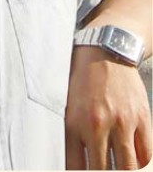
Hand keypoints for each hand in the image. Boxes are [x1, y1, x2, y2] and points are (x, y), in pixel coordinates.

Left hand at [65, 46, 151, 169]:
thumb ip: (70, 133)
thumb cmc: (83, 78)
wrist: (106, 51)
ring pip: (126, 168)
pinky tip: (132, 163)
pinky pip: (145, 155)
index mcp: (75, 122)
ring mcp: (122, 122)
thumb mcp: (67, 104)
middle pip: (101, 171)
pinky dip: (139, 163)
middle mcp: (98, 124)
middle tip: (99, 170)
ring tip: (115, 169)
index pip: (75, 167)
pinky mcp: (142, 118)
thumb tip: (71, 161)